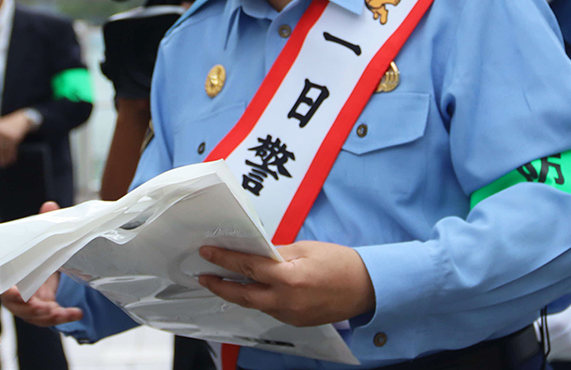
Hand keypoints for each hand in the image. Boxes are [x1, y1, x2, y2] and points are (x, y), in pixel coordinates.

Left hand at [0, 110, 37, 167]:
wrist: (23, 119)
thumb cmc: (10, 125)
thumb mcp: (0, 128)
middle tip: (1, 165)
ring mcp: (6, 135)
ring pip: (5, 150)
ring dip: (6, 159)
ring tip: (6, 164)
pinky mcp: (14, 138)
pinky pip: (12, 149)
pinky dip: (12, 156)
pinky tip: (13, 159)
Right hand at [0, 202, 82, 326]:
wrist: (46, 261)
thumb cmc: (37, 250)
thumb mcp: (41, 238)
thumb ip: (42, 225)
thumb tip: (50, 205)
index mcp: (8, 274)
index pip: (0, 285)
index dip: (7, 291)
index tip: (15, 293)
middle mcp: (15, 292)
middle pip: (16, 306)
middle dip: (29, 309)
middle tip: (42, 307)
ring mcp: (29, 304)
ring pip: (33, 316)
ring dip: (46, 317)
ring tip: (60, 313)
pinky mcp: (43, 310)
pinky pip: (51, 318)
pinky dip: (64, 317)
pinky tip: (77, 313)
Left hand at [197, 240, 375, 326]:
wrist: (366, 288)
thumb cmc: (340, 263)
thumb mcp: (306, 249)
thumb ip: (277, 252)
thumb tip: (255, 251)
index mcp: (288, 278)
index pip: (248, 266)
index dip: (225, 258)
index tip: (208, 252)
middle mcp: (286, 301)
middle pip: (243, 294)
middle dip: (220, 285)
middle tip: (204, 276)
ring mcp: (291, 315)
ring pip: (255, 304)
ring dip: (237, 294)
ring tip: (222, 282)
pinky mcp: (296, 321)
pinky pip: (270, 310)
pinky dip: (257, 300)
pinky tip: (251, 290)